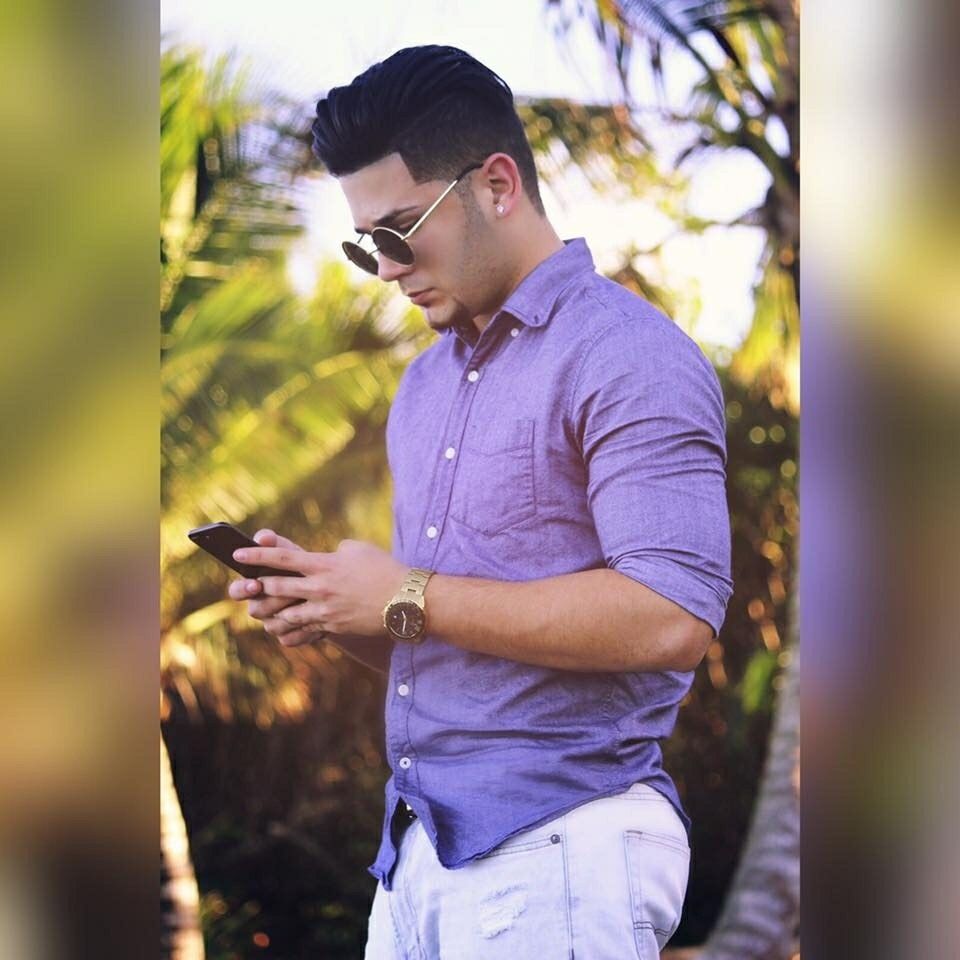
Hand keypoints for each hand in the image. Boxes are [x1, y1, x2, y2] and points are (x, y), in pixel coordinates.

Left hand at [231, 538, 407, 643]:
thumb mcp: (358, 549)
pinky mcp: (334, 627)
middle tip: (245, 586)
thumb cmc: (384, 569)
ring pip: (286, 614)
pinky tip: (283, 630)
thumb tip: (327, 556)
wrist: (406, 600)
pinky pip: (304, 632)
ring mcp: (326, 611)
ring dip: (271, 612)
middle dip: (256, 587)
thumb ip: (336, 551)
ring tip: (263, 610)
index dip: (256, 555)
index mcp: (324, 564)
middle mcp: (320, 588)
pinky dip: (290, 631)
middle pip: (277, 588)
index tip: (237, 554)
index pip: (282, 558)